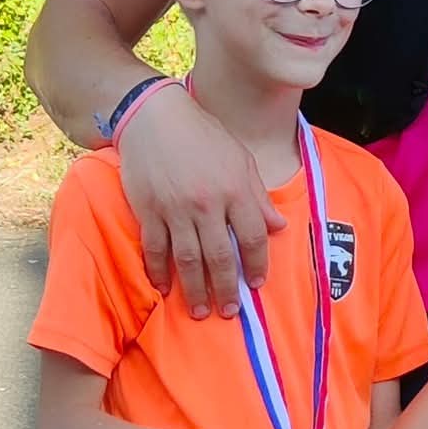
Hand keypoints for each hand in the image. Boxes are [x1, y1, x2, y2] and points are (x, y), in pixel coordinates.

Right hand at [117, 84, 284, 317]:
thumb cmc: (203, 136)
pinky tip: (165, 288)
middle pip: (221, 256)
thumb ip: (258, 196)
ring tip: (201, 311)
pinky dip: (159, 271)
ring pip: (188, 259)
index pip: (254, 237)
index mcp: (235, 190)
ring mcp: (176, 210)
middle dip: (227, 288)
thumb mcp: (240, 160)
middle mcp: (208, 204)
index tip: (257, 283)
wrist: (155, 116)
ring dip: (196, 289)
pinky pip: (155, 249)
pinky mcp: (149, 210)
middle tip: (230, 312)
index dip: (258, 264)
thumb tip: (279, 227)